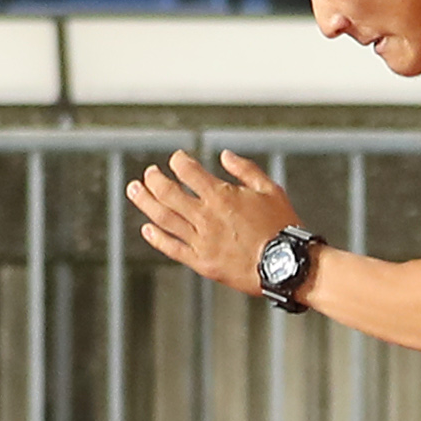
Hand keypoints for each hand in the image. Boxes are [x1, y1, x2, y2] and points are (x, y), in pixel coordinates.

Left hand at [129, 151, 304, 290]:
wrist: (285, 265)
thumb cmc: (282, 227)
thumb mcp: (270, 190)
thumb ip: (245, 170)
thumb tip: (224, 155)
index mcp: (221, 196)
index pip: (188, 171)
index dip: (178, 161)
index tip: (176, 159)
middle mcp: (206, 217)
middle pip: (167, 193)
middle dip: (154, 179)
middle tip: (148, 173)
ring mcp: (201, 240)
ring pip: (163, 218)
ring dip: (145, 202)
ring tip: (134, 190)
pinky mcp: (201, 262)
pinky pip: (172, 248)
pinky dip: (156, 238)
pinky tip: (146, 228)